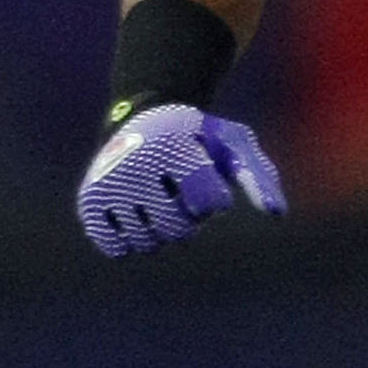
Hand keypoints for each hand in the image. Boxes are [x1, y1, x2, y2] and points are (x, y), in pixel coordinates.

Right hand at [77, 105, 285, 255]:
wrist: (142, 119)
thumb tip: (277, 214)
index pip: (210, 204)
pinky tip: (136, 216)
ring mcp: (110, 185)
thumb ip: (258, 176)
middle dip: (188, 217)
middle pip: (179, 229)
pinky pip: (117, 248)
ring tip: (158, 198)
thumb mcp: (233, 144)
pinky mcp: (90, 202)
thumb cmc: (197, 138)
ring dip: (162, 230)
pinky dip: (132, 241)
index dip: (214, 200)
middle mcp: (136, 165)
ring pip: (150, 241)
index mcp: (173, 147)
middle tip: (178, 190)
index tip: (207, 178)